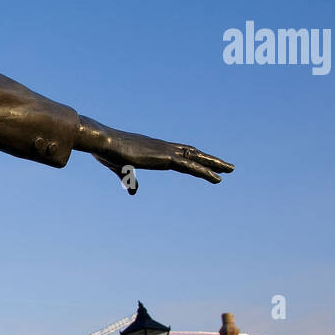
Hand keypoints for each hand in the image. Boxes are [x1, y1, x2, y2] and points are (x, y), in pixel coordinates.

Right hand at [77, 116, 232, 194]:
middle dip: (209, 159)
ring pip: (196, 158)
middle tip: (225, 166)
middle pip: (192, 153)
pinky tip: (218, 178)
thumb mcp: (121, 170)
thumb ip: (130, 180)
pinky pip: (190, 166)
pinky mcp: (166, 159)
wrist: (105, 142)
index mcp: (154, 149)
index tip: (203, 161)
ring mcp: (166, 152)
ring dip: (213, 164)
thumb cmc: (108, 153)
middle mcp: (164, 147)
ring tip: (230, 170)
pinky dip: (205, 172)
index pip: (178, 153)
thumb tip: (134, 192)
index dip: (192, 158)